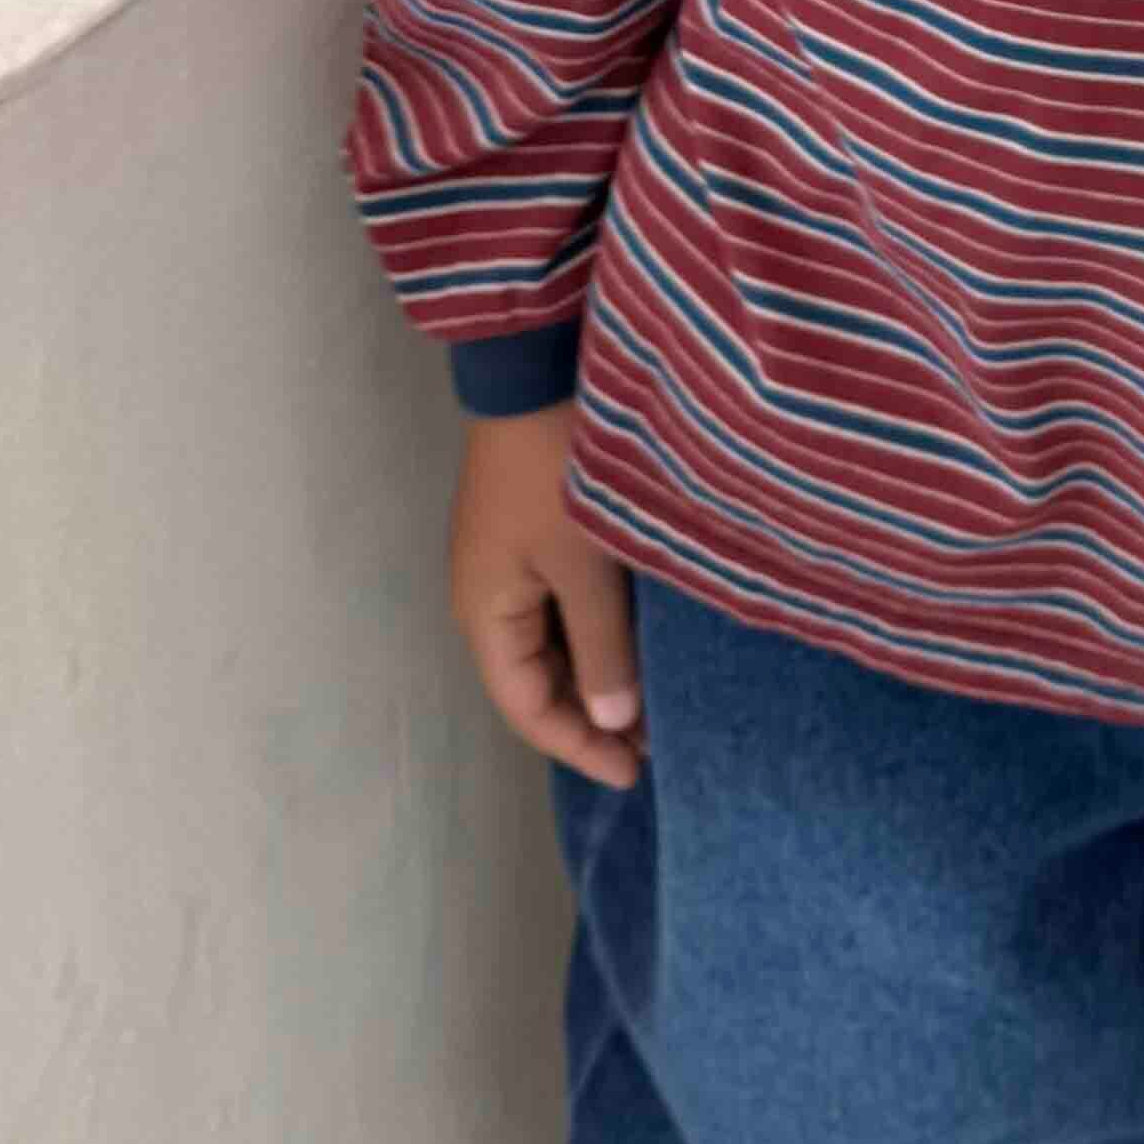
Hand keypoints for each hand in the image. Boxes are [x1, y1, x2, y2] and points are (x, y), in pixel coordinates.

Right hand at [450, 401, 645, 788]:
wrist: (536, 371)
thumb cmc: (558, 470)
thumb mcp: (586, 564)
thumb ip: (601, 646)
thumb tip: (612, 722)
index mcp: (484, 614)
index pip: (527, 708)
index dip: (579, 746)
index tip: (638, 773)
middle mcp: (488, 597)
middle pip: (536, 680)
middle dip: (592, 715)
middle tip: (659, 743)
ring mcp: (509, 563)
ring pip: (552, 643)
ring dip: (597, 674)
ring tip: (656, 703)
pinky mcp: (533, 532)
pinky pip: (560, 604)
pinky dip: (596, 632)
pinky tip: (638, 641)